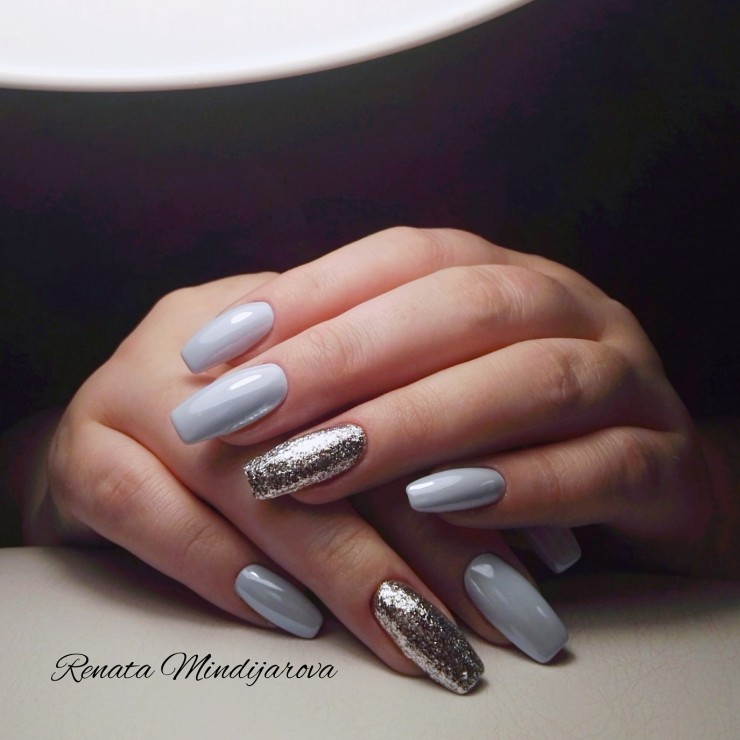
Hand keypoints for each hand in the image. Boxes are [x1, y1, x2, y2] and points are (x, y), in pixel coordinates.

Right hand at [43, 270, 557, 694]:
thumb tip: (498, 494)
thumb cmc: (233, 420)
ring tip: (425, 635)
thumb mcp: (307, 400)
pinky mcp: (80, 456)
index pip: (385, 376)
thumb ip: (381, 423)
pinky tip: (296, 618)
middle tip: (505, 605)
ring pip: (248, 479)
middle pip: (327, 431)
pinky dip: (227, 569)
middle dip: (425, 532)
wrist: (108, 430)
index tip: (542, 543)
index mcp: (274, 308)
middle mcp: (203, 338)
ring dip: (343, 565)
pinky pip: (150, 515)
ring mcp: (131, 392)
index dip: (466, 461)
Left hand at [172, 227, 714, 571]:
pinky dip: (520, 484)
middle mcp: (570, 310)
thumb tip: (242, 372)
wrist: (647, 477)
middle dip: (343, 360)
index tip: (215, 349)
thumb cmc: (515, 428)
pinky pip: (603, 465)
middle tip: (245, 414)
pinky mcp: (665, 464)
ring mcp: (628, 381)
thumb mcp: (437, 379)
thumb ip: (362, 368)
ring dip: (414, 424)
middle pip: (460, 310)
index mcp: (509, 278)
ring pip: (529, 381)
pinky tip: (439, 506)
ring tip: (315, 467)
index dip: (309, 295)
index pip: (404, 259)